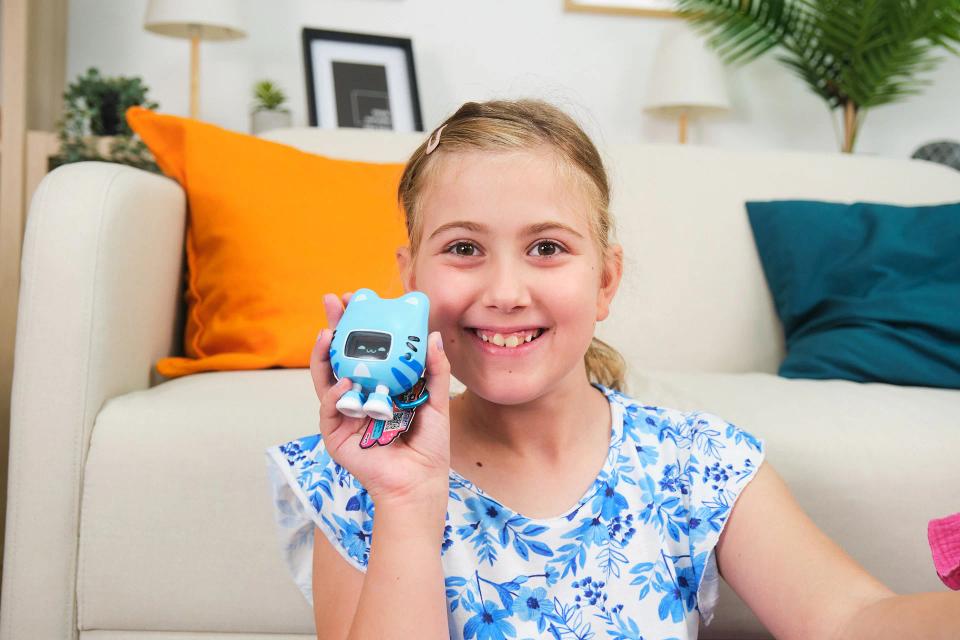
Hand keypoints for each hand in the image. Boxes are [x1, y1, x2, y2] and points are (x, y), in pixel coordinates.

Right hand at [310, 292, 451, 510]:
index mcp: (379, 385)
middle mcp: (358, 396)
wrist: (420, 483)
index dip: (358, 323)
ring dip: (323, 355)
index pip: (364, 348)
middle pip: (340, 356)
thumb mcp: (437, 401)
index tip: (356, 297)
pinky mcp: (335, 436)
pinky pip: (330, 410)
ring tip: (328, 334)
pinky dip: (336, 394)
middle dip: (334, 328)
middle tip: (332, 302)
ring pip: (325, 379)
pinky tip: (346, 382)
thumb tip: (432, 335)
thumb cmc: (429, 445)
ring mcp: (344, 415)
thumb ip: (435, 371)